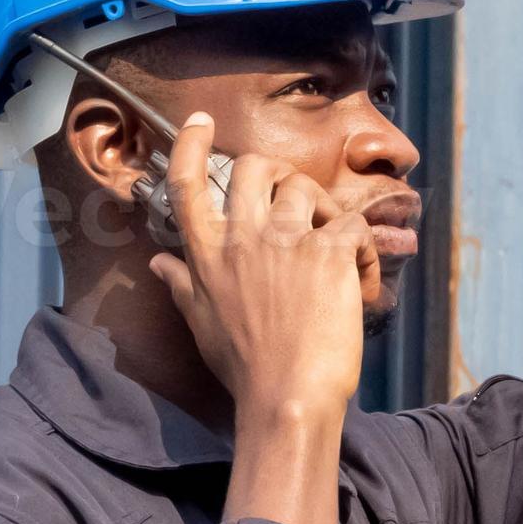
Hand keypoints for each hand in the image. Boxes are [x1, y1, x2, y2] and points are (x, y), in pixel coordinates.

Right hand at [147, 113, 379, 425]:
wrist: (287, 401)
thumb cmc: (245, 370)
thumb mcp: (201, 325)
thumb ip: (180, 285)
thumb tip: (158, 263)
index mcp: (207, 255)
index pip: (188, 185)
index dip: (192, 145)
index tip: (200, 122)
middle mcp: (242, 239)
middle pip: (252, 168)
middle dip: (275, 171)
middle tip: (292, 196)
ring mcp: (285, 242)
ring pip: (305, 188)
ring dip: (323, 209)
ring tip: (333, 246)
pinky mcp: (328, 253)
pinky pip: (353, 225)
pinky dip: (364, 249)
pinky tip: (362, 282)